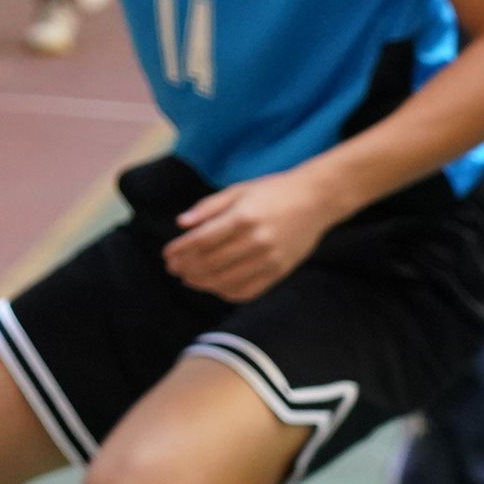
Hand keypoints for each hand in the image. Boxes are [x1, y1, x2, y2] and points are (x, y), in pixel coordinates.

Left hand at [164, 169, 333, 303]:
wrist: (316, 200)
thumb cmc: (272, 191)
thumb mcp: (238, 190)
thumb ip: (208, 208)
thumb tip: (181, 224)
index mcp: (243, 217)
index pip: (202, 240)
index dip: (180, 250)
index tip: (167, 254)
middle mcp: (256, 241)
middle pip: (211, 263)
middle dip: (186, 268)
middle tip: (173, 269)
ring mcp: (269, 259)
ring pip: (226, 281)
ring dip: (202, 283)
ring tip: (188, 279)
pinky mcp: (280, 272)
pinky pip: (248, 291)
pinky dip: (227, 293)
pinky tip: (215, 287)